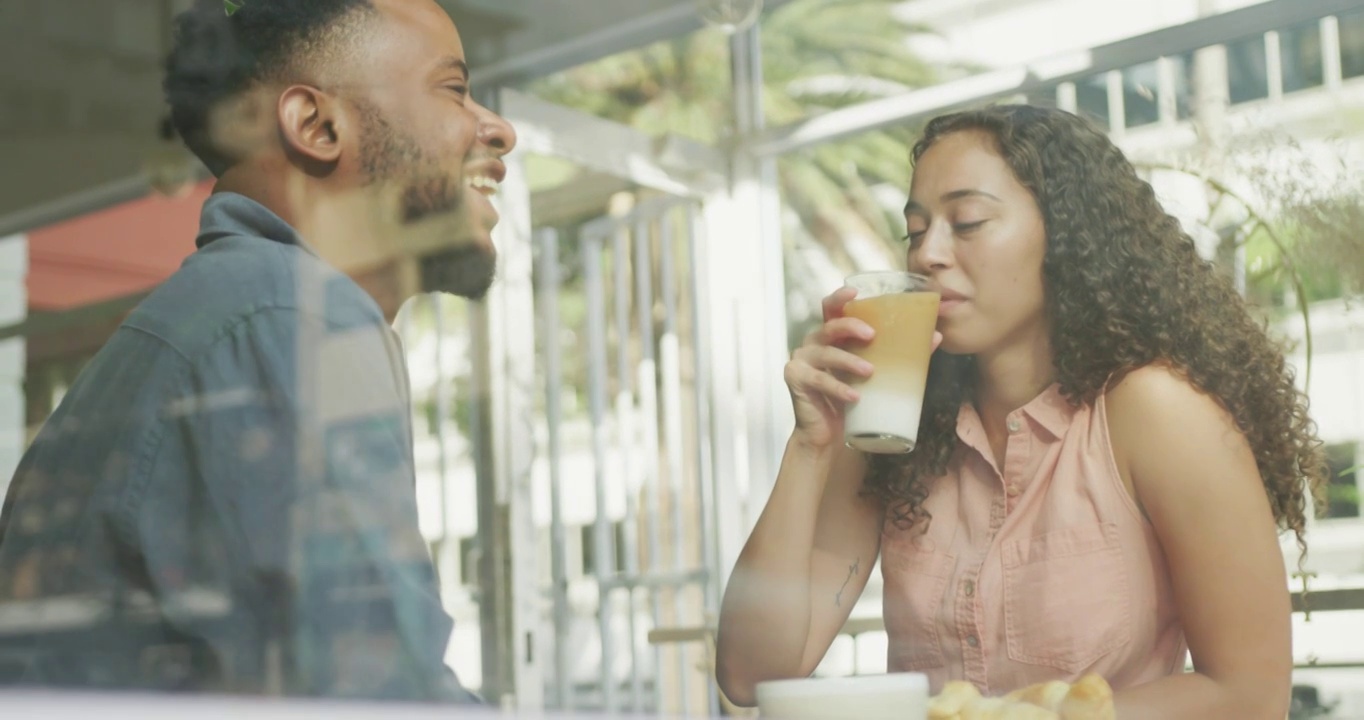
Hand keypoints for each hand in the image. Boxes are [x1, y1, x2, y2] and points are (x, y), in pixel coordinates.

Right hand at [784, 287, 942, 448]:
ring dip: (849, 361)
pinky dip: (838, 388)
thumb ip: (900, 353)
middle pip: (829, 325)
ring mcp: (801, 360)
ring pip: (826, 352)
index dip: (840, 297)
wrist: (830, 435)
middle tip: (872, 335)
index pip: (831, 308)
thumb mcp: (875, 372)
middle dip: (850, 326)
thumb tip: (935, 336)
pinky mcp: (796, 379)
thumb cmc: (854, 399)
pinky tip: (854, 397)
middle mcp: (813, 343)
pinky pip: (819, 380)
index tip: (856, 293)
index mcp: (831, 336)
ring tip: (870, 372)